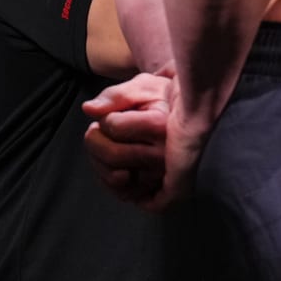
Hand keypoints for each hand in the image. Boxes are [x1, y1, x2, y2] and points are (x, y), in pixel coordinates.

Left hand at [82, 70, 174, 206]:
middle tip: (96, 130)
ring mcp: (161, 174)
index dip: (106, 118)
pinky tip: (110, 165)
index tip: (114, 114)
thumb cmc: (164, 99)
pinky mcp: (158, 189)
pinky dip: (109, 181)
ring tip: (105, 145)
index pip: (114, 126)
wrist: (190, 115)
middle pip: (113, 155)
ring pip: (114, 178)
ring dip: (98, 162)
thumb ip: (115, 96)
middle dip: (94, 141)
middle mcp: (165, 154)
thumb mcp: (143, 87)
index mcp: (161, 125)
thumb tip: (89, 109)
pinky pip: (124, 193)